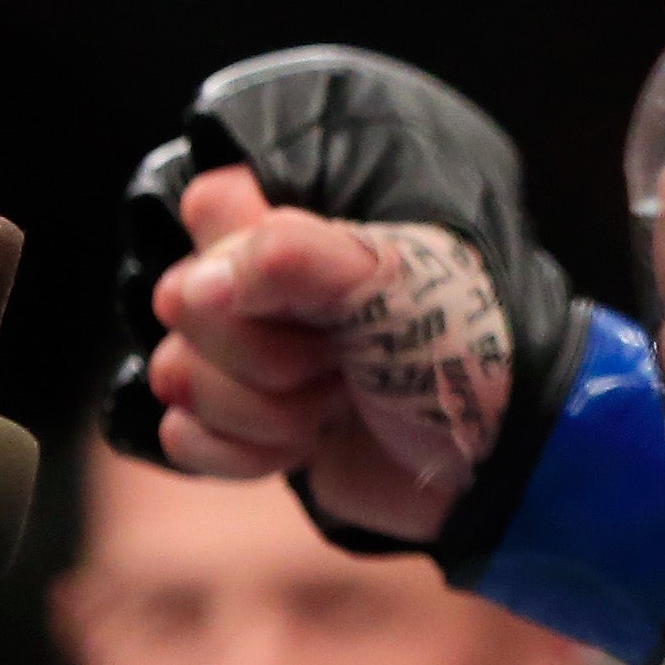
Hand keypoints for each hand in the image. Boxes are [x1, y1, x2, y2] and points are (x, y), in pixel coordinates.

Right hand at [147, 165, 512, 540]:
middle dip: (267, 352)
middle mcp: (257, 285)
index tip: (320, 294)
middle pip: (180, 302)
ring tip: (339, 403)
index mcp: (296, 225)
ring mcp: (241, 357)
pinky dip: (247, 455)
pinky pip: (182, 439)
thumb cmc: (460, 349)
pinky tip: (306, 446)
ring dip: (266, 410)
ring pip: (175, 376)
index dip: (248, 258)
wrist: (490, 457)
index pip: (209, 206)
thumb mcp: (397, 283)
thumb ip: (297, 258)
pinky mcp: (237, 427)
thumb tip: (198, 284)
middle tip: (345, 359)